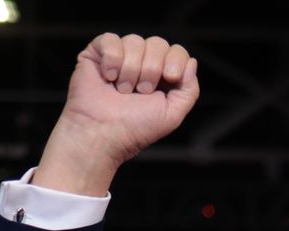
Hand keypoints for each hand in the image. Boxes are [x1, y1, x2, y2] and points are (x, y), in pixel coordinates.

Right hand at [32, 33, 200, 195]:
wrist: (102, 133)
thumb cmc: (135, 128)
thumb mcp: (172, 114)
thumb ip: (189, 90)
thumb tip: (191, 62)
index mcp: (161, 76)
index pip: (177, 51)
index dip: (176, 60)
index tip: (169, 77)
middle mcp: (141, 63)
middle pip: (158, 43)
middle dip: (151, 69)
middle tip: (141, 91)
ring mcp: (120, 57)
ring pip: (135, 41)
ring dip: (131, 69)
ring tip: (122, 90)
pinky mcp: (97, 53)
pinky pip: (110, 39)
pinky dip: (112, 59)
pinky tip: (108, 77)